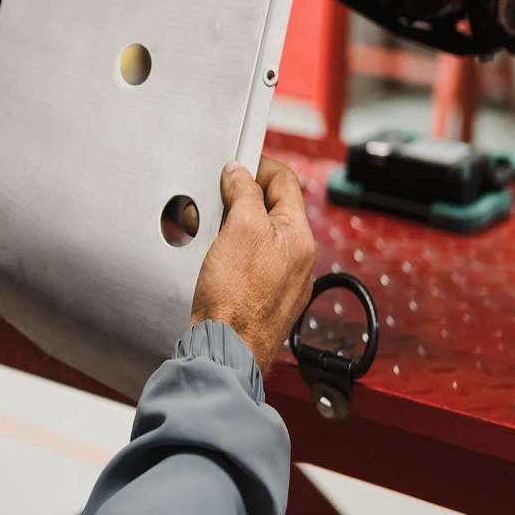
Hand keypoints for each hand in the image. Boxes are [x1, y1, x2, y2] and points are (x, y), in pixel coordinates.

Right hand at [189, 157, 316, 376]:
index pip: (285, 183)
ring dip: (237, 226)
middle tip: (220, 197)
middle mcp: (297, 259)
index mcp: (299, 237)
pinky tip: (217, 261)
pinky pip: (252, 263)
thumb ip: (244, 194)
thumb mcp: (240, 229)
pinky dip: (234, 253)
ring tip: (215, 230)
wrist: (226, 350)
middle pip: (273, 209)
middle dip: (245, 198)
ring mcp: (282, 281)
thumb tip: (240, 174)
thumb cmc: (236, 300)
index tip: (237, 164)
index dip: (260, 167)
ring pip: (260, 237)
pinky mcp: (263, 298)